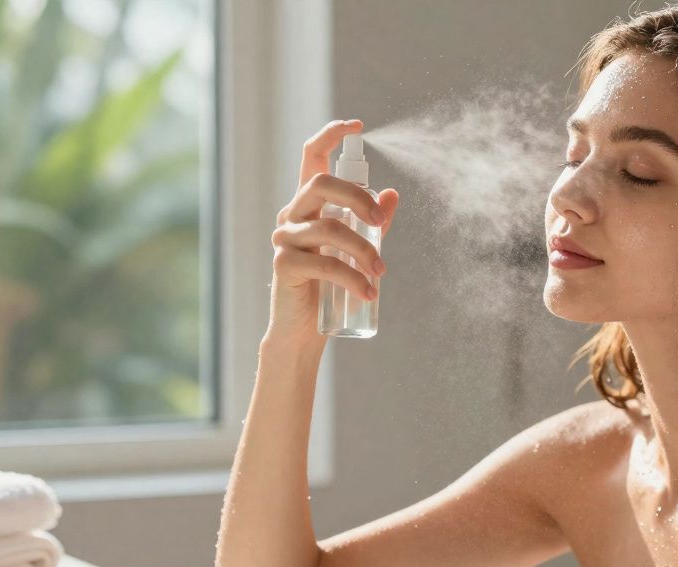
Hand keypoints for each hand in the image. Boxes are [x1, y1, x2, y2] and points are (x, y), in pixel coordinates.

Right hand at [266, 119, 399, 345]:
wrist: (304, 330)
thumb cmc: (329, 286)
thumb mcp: (355, 249)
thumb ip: (371, 223)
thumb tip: (392, 194)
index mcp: (307, 204)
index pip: (311, 157)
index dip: (330, 135)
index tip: (356, 125)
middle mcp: (292, 215)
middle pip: (321, 183)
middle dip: (358, 197)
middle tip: (379, 223)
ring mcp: (285, 239)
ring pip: (330, 228)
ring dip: (364, 250)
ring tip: (381, 274)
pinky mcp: (285, 265)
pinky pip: (326, 263)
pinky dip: (353, 278)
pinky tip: (369, 293)